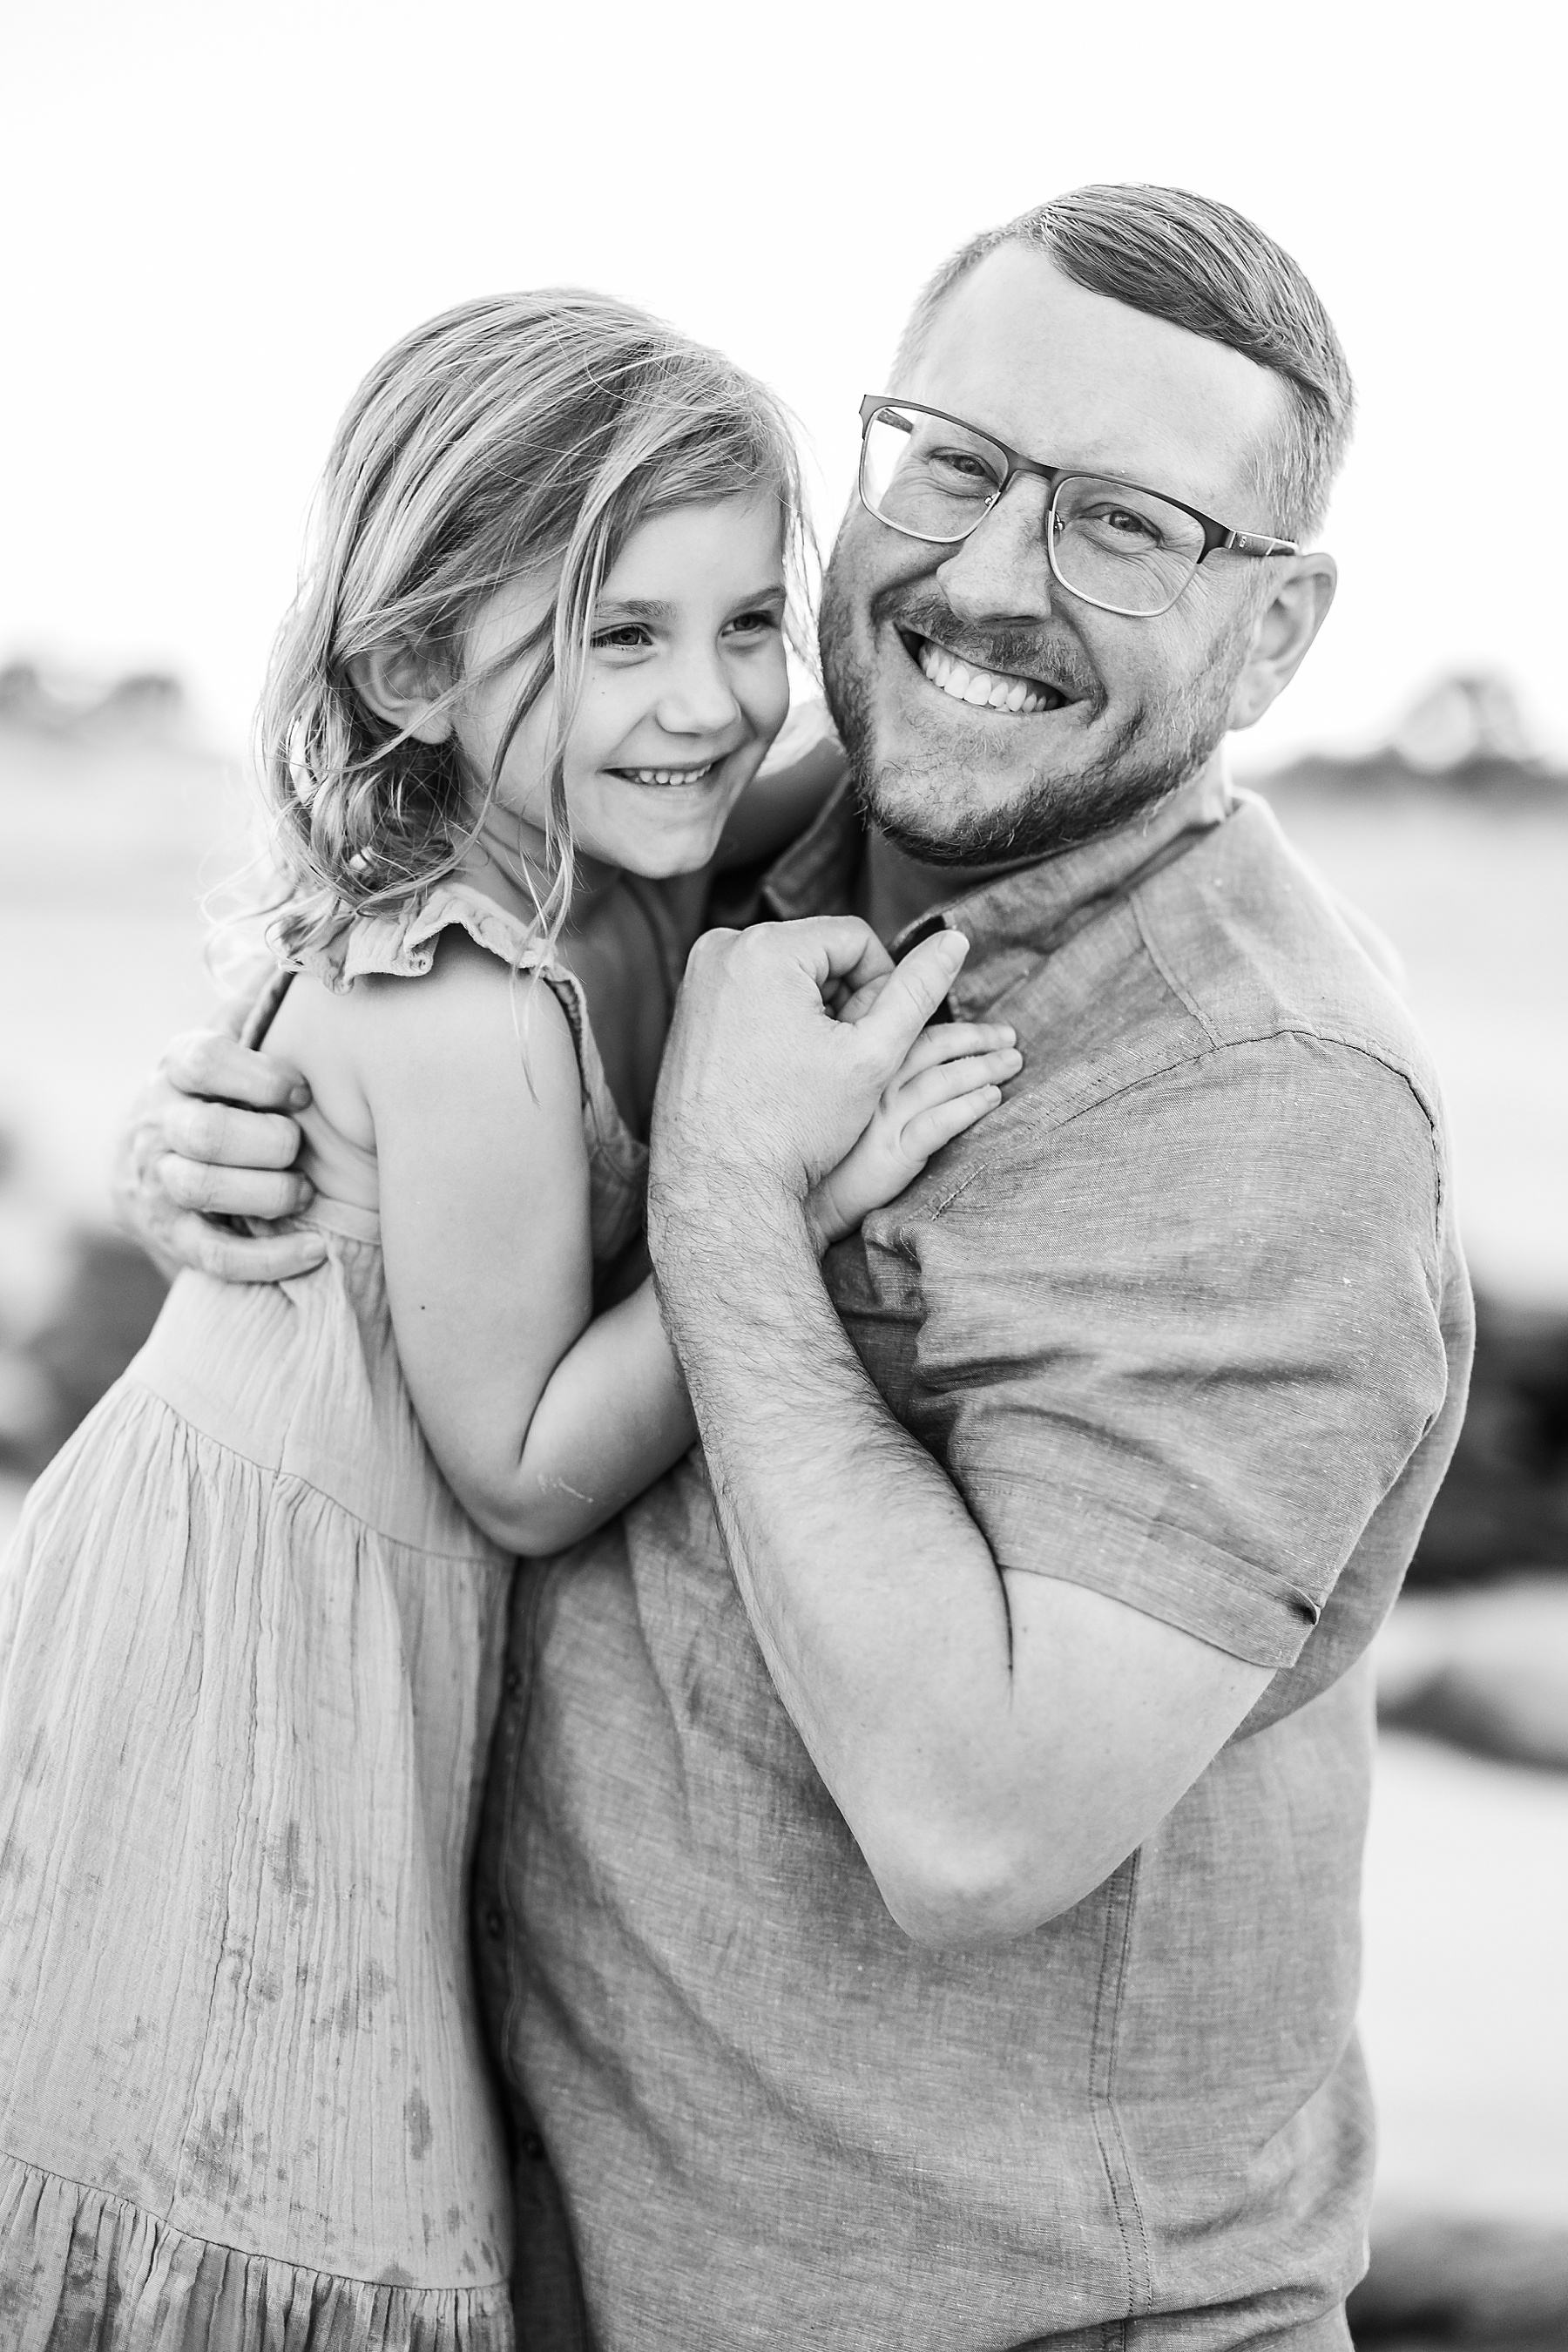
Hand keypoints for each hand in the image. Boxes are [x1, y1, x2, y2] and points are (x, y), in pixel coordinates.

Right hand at [113, 1027, 325, 1282]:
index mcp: (178, 1066)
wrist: (156, 1166)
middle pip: (203, 1132)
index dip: (256, 1077)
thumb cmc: (226, 1093)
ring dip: (264, 1194)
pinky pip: (213, 1255)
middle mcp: (159, 1121)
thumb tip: (316, 954)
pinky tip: (315, 1253)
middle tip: (299, 1147)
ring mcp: (158, 1181)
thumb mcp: (234, 1043)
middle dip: (265, 1143)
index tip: (302, 1092)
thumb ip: (265, 1006)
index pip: (202, 1060)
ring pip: (199, 1188)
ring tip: (303, 1193)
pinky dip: (268, 1260)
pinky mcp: (171, 1237)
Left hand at [648, 915, 970, 1248]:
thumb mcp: (872, 1056)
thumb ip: (918, 992)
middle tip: (842, 1065)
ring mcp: (696, 979)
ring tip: (811, 1074)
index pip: (856, 939)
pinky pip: (754, 996)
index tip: (870, 1045)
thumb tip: (956, 940)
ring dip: (814, 1015)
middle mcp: (719, 949)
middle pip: (819, 955)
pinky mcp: (687, 1008)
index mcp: (763, 947)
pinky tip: (780, 1076)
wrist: (718, 1184)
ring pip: (789, 977)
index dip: (881, 991)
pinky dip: (779, 1025)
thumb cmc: (794, 1126)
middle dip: (843, 1003)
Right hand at [806, 1019, 1020, 1249]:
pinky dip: (969, 1106)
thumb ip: (886, 1076)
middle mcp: (872, 1085)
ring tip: (1013, 1064)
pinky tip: (993, 1099)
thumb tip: (933, 1059)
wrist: (808, 1204)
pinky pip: (937, 1122)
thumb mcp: (855, 1104)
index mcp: (864, 1067)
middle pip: (934, 1046)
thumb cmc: (836, 1152)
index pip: (915, 1029)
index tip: (990, 1030)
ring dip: (984, 1067)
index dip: (958, 1027)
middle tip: (1011, 1038)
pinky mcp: (892, 1152)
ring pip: (941, 1079)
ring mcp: (882, 1118)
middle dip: (978, 1039)